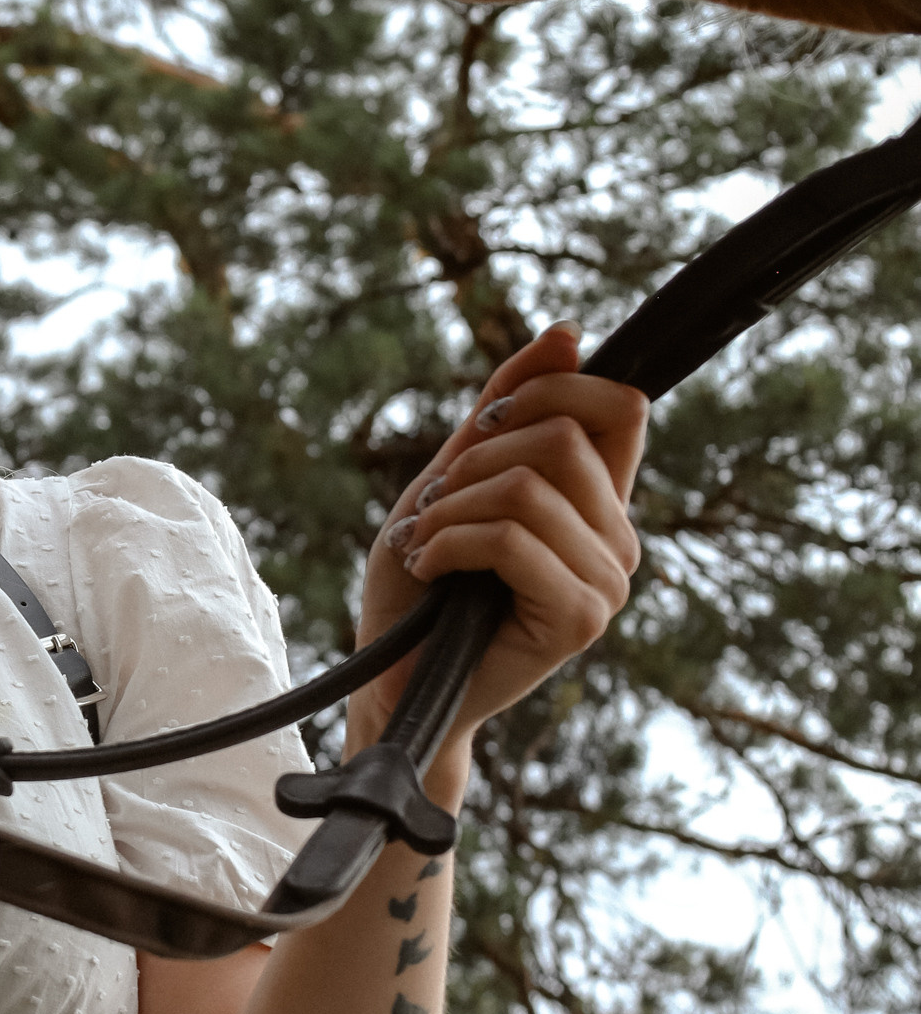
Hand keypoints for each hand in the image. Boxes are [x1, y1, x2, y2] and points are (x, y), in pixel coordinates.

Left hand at [351, 324, 646, 755]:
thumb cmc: (421, 583)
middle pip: (566, 437)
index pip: (621, 406)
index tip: (486, 422)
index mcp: (598, 501)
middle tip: (437, 505)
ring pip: (530, 488)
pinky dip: (448, 543)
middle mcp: (618, 540)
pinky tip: (429, 570)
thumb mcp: (456, 475)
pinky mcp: (580, 621)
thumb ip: (507, 408)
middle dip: (476, 458)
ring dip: (451, 508)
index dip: (552, 389)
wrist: (393, 680)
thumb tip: (567, 333)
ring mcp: (606, 583)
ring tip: (425, 544)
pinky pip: (511, 539)